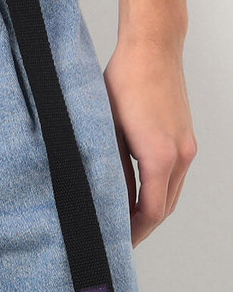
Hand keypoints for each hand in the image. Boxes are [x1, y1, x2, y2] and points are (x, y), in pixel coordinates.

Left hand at [103, 35, 196, 246]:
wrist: (152, 48)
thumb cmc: (124, 82)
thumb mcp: (107, 129)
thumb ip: (109, 166)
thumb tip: (104, 196)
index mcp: (161, 156)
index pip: (151, 212)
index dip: (133, 232)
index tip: (115, 243)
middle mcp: (181, 155)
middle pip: (165, 208)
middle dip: (141, 226)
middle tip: (116, 238)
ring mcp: (187, 146)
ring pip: (171, 192)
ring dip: (150, 209)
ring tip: (123, 220)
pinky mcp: (185, 137)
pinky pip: (173, 175)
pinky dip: (156, 190)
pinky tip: (135, 193)